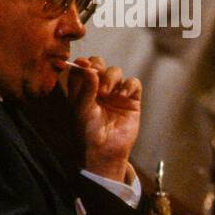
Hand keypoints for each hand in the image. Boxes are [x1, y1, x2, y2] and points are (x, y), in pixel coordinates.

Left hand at [64, 55, 140, 180]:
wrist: (104, 151)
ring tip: (106, 93)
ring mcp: (115, 94)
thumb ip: (85, 88)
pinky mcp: (131, 100)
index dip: (82, 63)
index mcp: (81, 90)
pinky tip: (122, 95)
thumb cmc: (87, 133)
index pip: (81, 68)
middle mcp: (98, 89)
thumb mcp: (80, 109)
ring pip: (116, 72)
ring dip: (110, 78)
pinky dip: (129, 85)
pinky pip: (133, 83)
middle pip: (99, 65)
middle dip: (98, 67)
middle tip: (95, 76)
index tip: (82, 64)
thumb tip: (91, 68)